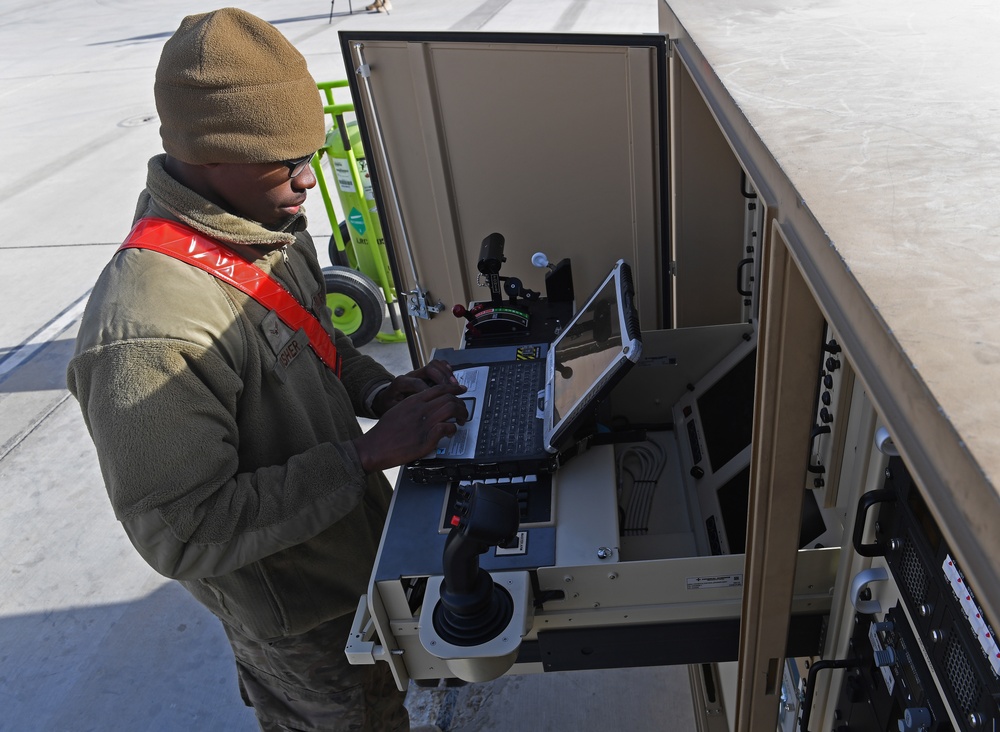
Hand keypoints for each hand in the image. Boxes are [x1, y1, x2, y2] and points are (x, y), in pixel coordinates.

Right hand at [353, 382, 467, 472]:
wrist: (374, 447)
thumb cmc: (384, 432)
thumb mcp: (398, 410)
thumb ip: (413, 405)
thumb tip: (427, 406)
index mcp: (413, 401)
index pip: (439, 388)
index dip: (454, 388)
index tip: (461, 390)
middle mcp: (420, 409)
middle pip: (449, 397)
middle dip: (461, 403)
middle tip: (463, 411)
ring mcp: (424, 423)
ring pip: (451, 408)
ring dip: (461, 414)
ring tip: (460, 421)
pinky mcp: (426, 438)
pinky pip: (447, 427)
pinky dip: (452, 429)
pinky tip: (450, 432)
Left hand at [371, 359, 458, 415]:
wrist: (384, 400)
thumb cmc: (390, 406)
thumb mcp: (393, 411)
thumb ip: (406, 412)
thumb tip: (420, 414)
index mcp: (401, 383)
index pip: (418, 383)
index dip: (430, 391)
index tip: (438, 402)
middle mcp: (410, 375)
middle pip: (429, 369)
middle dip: (442, 379)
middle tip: (452, 390)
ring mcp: (418, 373)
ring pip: (434, 365)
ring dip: (446, 373)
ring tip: (454, 384)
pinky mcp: (424, 374)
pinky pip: (437, 366)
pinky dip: (446, 369)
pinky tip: (452, 377)